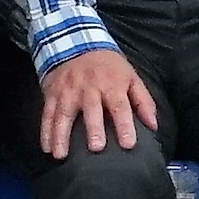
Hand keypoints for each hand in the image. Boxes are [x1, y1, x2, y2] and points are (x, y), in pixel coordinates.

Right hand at [34, 46, 159, 160]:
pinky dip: (45, 131)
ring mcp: (67, 91)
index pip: (120, 106)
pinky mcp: (52, 94)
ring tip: (60, 155)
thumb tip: (153, 125)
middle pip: (91, 109)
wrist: (77, 43)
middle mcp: (88, 88)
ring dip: (61, 135)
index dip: (124, 125)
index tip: (128, 144)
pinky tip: (46, 148)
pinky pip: (47, 114)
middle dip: (93, 128)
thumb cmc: (109, 67)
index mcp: (111, 85)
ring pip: (63, 114)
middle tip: (95, 148)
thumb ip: (143, 102)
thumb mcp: (131, 78)